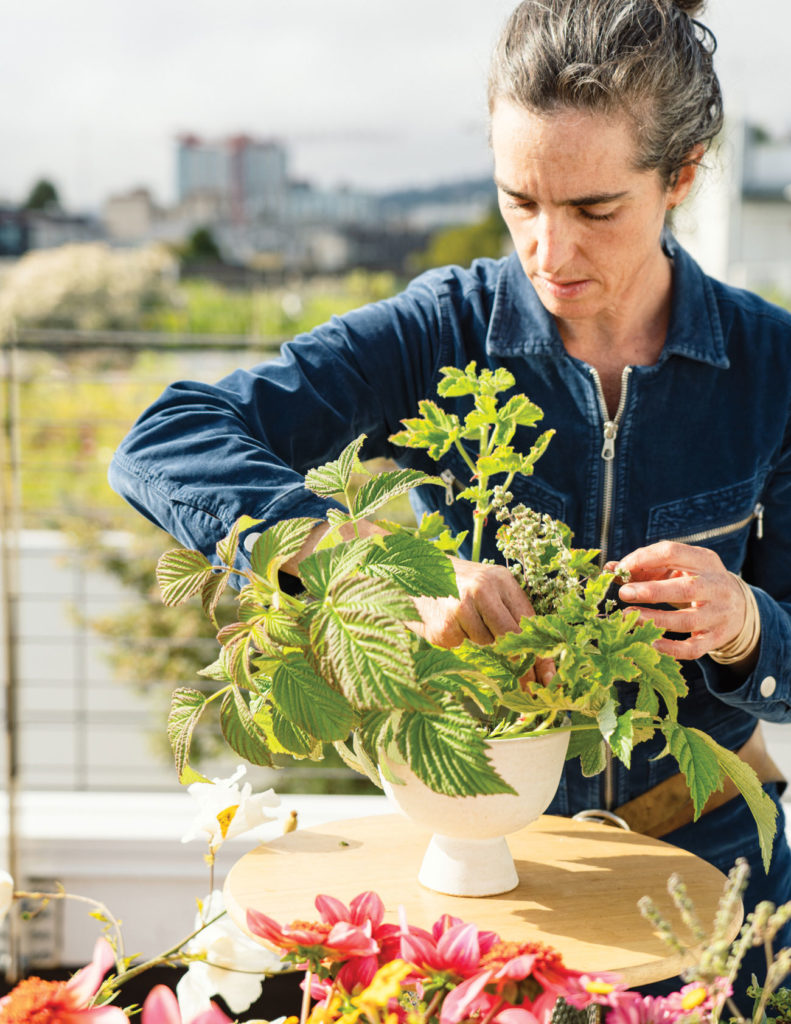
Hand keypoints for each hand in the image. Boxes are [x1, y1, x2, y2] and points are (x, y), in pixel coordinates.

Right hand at [412, 558, 555, 684]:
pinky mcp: (442, 626)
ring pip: (485, 643)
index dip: (540, 652)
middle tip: (526, 685)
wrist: (410, 570)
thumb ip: (509, 611)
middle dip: (519, 663)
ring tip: (462, 619)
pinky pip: (460, 646)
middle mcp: (482, 589)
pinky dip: (456, 640)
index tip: (548, 677)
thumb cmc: (456, 582)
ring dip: (477, 640)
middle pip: (510, 636)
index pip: (528, 621)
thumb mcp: (487, 585)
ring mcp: (460, 608)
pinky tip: (446, 621)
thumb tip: (536, 657)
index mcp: (499, 578)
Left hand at [607, 542, 746, 660]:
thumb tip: (610, 569)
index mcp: (704, 560)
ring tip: (629, 616)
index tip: (621, 568)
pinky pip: (694, 648)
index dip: (644, 559)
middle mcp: (716, 586)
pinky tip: (650, 643)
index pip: (673, 553)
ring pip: (687, 620)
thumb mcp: (679, 566)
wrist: (740, 606)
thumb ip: (646, 567)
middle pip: (684, 589)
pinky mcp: (716, 638)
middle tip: (623, 593)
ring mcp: (719, 614)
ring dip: (655, 620)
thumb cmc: (696, 580)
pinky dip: (671, 648)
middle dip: (651, 591)